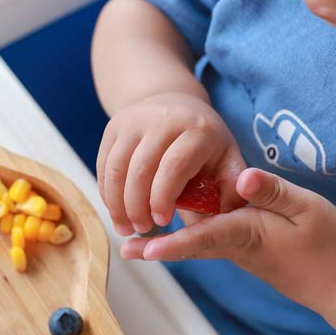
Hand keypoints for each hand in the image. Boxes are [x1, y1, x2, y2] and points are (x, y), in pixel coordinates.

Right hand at [97, 92, 245, 235]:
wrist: (177, 105)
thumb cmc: (206, 144)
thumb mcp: (228, 161)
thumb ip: (231, 191)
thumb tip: (224, 220)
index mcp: (197, 130)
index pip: (174, 166)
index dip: (164, 198)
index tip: (162, 223)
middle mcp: (163, 119)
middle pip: (140, 169)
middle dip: (137, 207)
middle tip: (142, 229)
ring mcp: (134, 120)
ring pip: (116, 169)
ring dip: (117, 204)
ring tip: (126, 227)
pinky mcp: (113, 127)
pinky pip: (104, 165)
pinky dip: (106, 193)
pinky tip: (116, 211)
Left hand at [121, 168, 335, 313]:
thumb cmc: (330, 245)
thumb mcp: (307, 208)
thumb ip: (273, 192)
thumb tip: (241, 177)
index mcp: (249, 233)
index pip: (203, 237)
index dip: (172, 242)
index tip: (144, 249)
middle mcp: (239, 247)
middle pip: (192, 246)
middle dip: (159, 247)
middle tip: (127, 250)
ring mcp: (245, 254)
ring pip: (202, 245)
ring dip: (172, 243)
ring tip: (141, 242)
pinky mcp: (252, 254)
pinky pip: (216, 244)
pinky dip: (194, 239)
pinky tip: (185, 225)